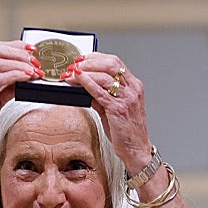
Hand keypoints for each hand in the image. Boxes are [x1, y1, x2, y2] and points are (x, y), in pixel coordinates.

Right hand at [0, 41, 43, 152]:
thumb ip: (8, 88)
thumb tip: (25, 81)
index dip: (16, 46)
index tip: (31, 49)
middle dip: (20, 53)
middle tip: (36, 61)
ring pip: (0, 62)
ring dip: (21, 64)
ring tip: (35, 70)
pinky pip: (0, 78)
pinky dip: (17, 75)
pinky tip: (27, 77)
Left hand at [65, 53, 153, 174]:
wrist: (136, 149)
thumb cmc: (127, 131)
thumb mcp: (114, 108)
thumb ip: (101, 96)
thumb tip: (84, 86)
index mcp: (133, 86)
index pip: (116, 62)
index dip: (97, 57)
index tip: (82, 59)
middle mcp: (132, 89)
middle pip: (111, 64)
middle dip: (90, 61)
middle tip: (74, 64)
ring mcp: (127, 99)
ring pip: (105, 75)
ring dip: (85, 71)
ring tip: (71, 73)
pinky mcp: (118, 109)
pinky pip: (100, 92)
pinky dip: (87, 83)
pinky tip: (78, 79)